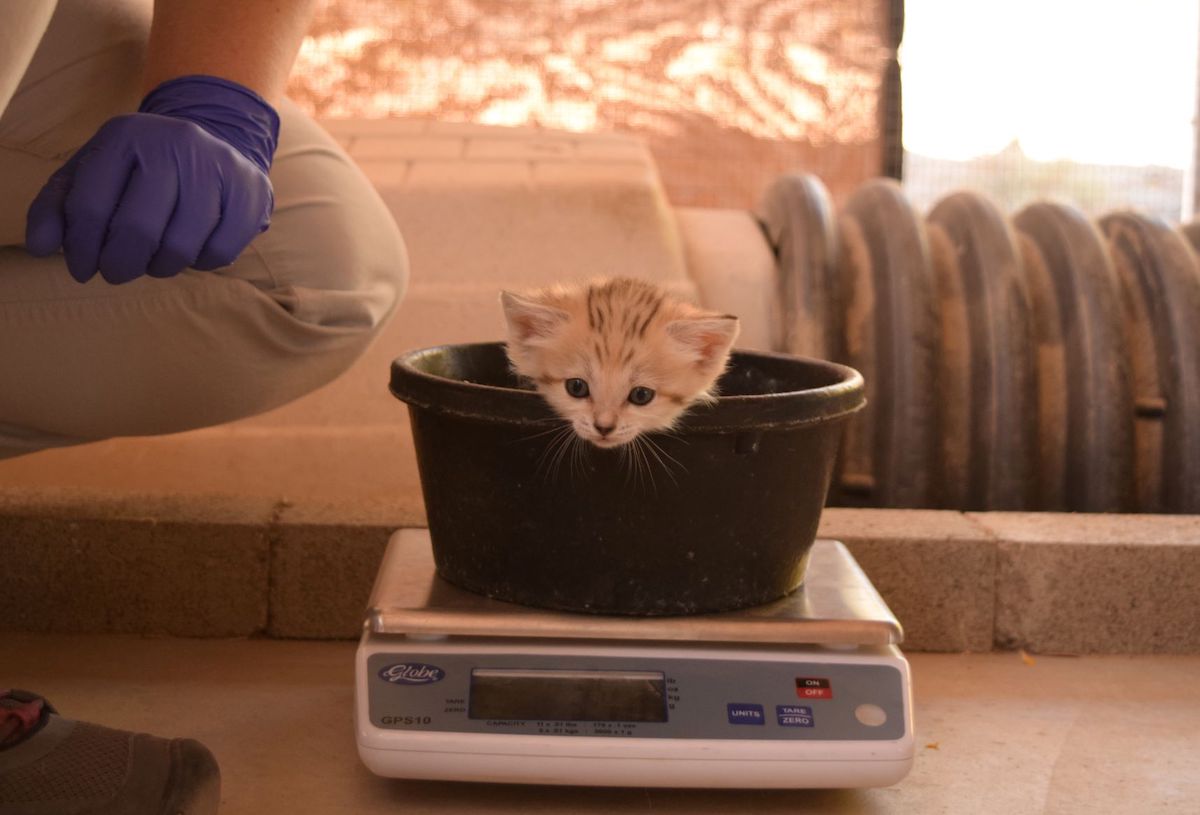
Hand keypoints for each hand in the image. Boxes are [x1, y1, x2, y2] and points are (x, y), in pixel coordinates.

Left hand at [25, 75, 278, 284]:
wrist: (213, 138)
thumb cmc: (141, 168)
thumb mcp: (93, 173)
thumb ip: (57, 207)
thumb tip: (43, 248)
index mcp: (124, 136)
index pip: (91, 206)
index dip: (81, 250)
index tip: (83, 270)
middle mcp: (173, 143)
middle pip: (138, 229)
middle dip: (121, 265)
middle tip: (117, 274)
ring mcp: (218, 166)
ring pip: (181, 245)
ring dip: (161, 267)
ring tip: (154, 262)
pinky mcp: (252, 191)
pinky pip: (221, 251)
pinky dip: (202, 263)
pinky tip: (193, 251)